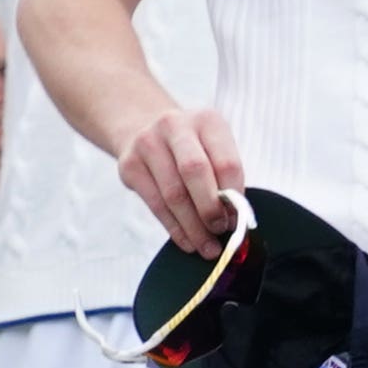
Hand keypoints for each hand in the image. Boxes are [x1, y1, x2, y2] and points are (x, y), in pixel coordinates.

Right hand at [114, 104, 249, 256]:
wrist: (145, 129)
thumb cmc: (193, 148)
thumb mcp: (215, 149)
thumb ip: (226, 178)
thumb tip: (234, 221)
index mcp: (207, 120)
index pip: (227, 162)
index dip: (234, 197)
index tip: (238, 221)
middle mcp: (174, 126)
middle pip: (195, 172)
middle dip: (210, 209)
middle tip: (220, 231)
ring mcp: (147, 143)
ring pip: (174, 194)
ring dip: (193, 227)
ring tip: (208, 247)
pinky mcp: (129, 165)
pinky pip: (156, 204)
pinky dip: (175, 228)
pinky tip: (188, 242)